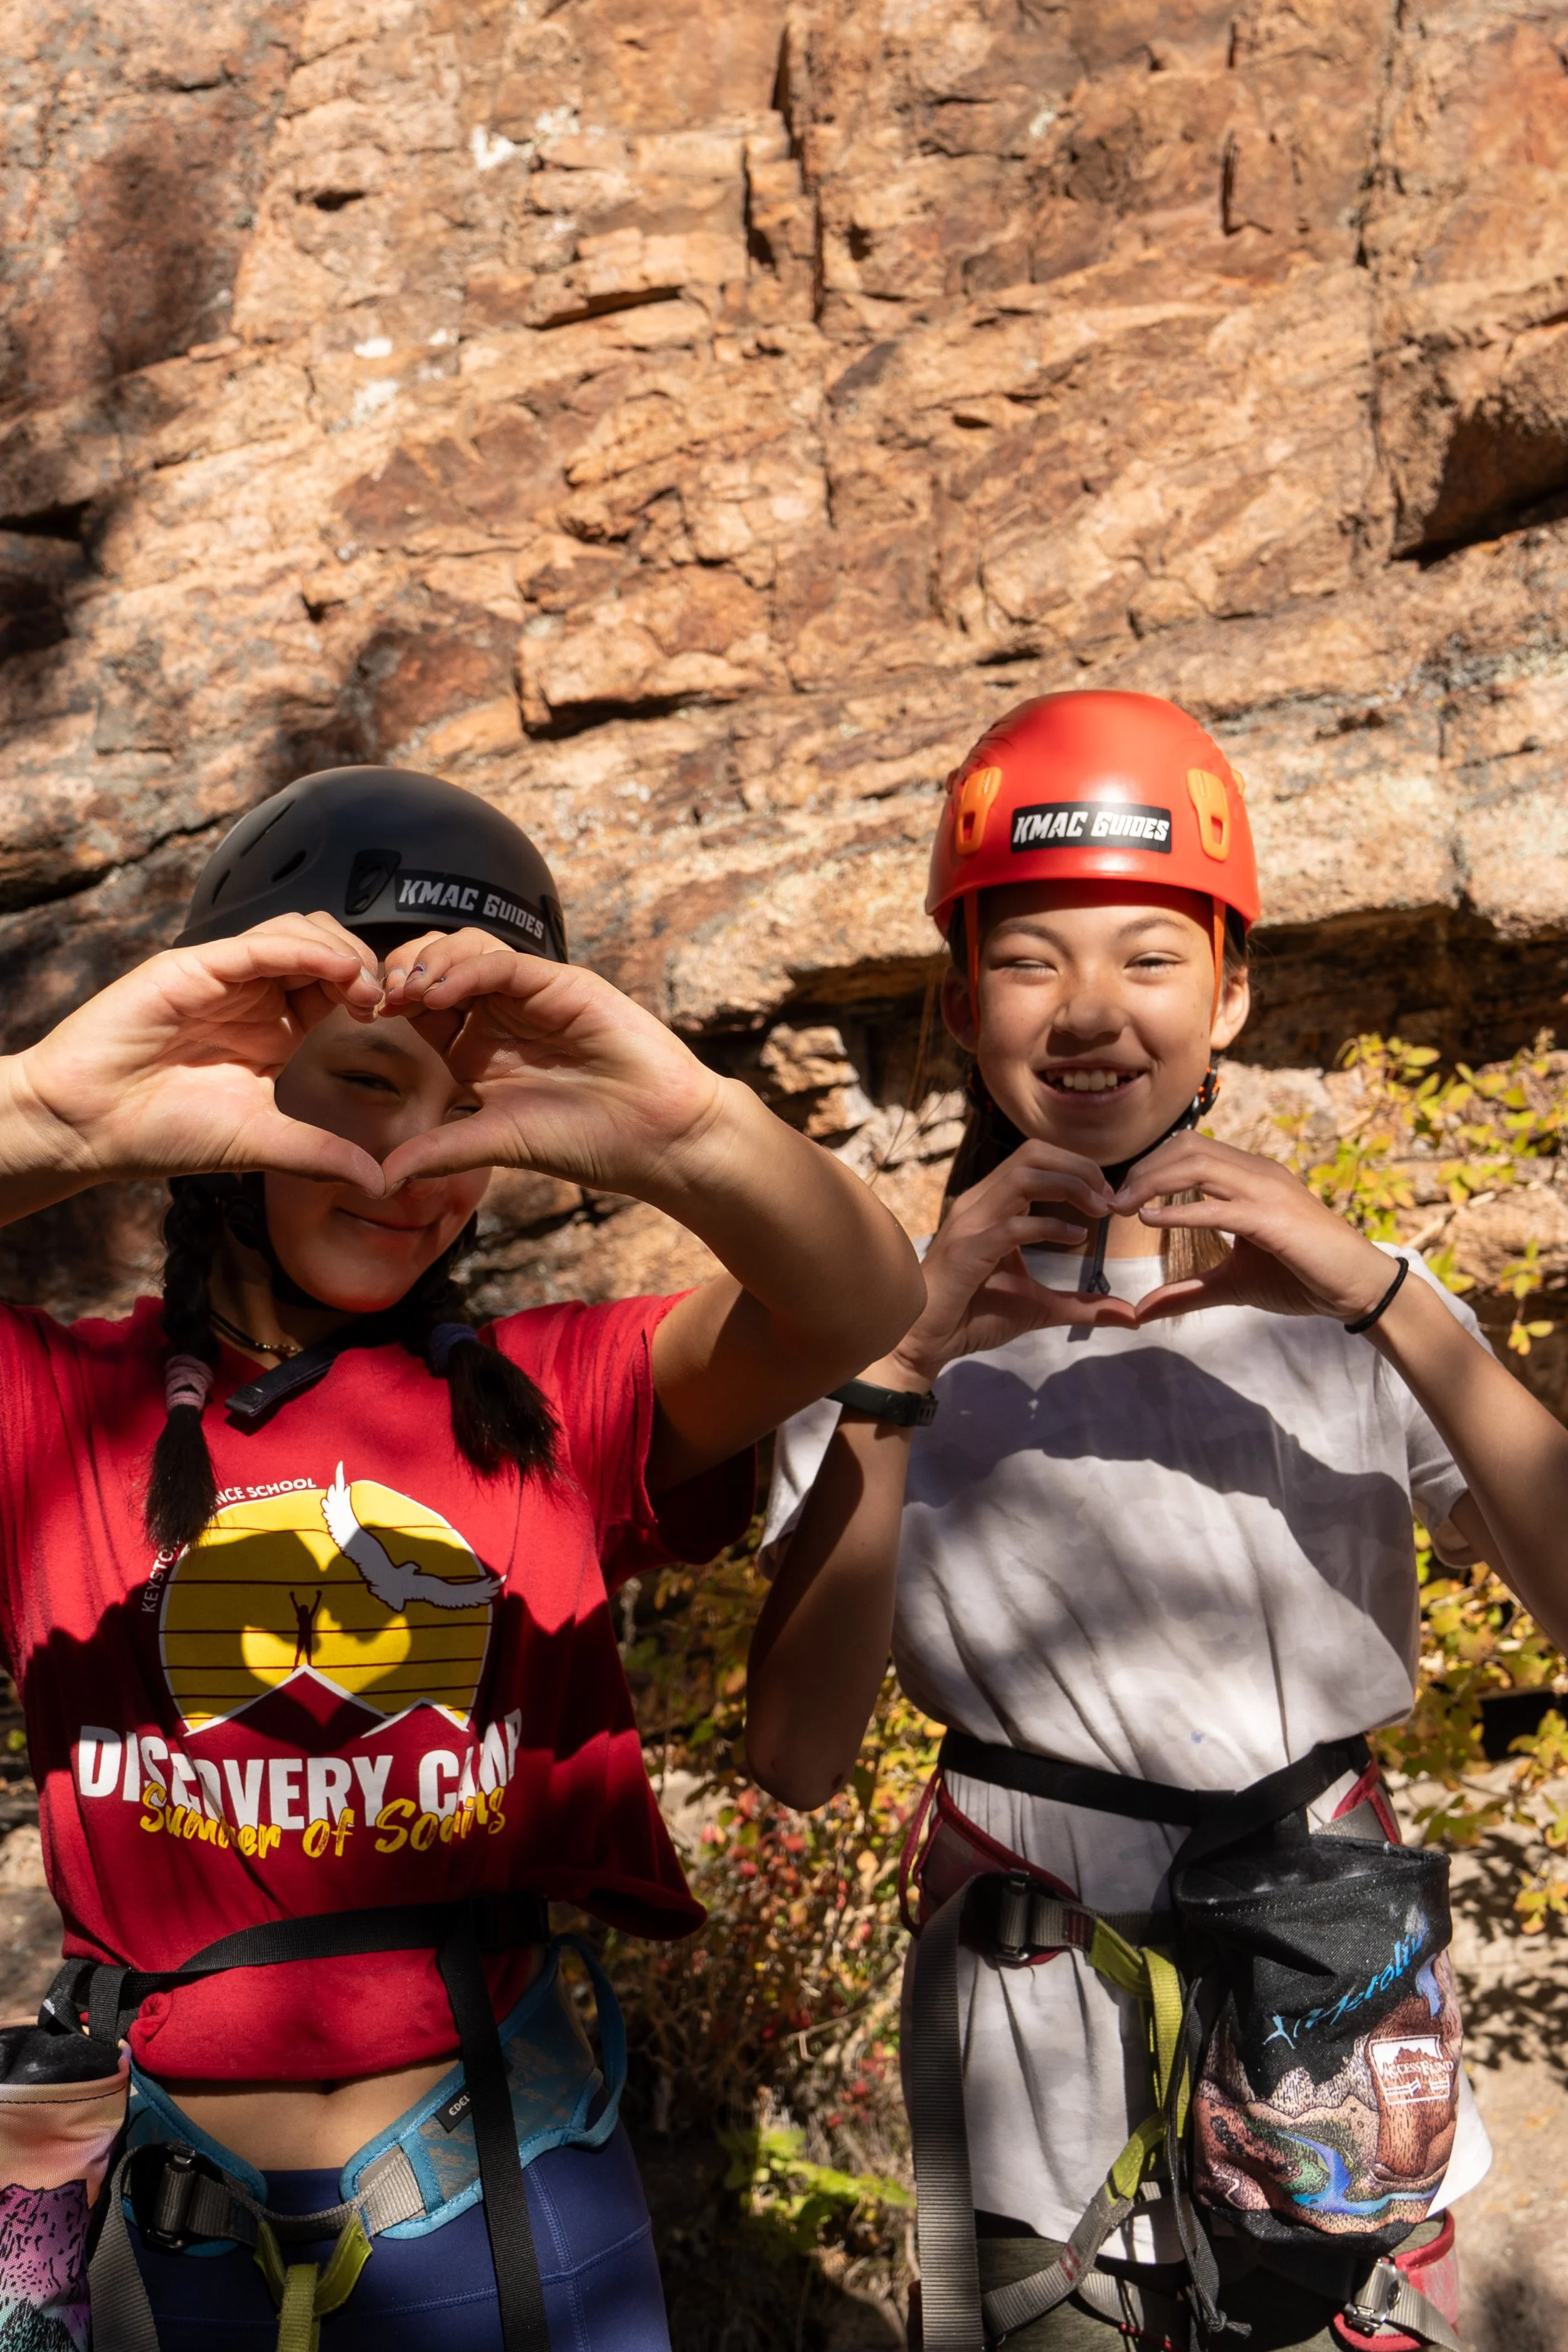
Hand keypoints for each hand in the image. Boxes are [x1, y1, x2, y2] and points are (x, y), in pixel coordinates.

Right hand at [9, 915, 386, 1191]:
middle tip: (388, 999)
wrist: (86, 1127)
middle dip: (366, 964)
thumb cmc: (163, 1133)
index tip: (397, 1019)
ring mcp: (223, 976)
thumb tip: (382, 1183)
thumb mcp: (260, 1143)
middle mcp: (251, 995)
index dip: (371, 993)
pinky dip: (304, 949)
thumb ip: (320, 1155)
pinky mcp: (193, 966)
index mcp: (273, 1028)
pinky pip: (259, 943)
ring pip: (297, 932)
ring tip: (365, 988)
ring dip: (342, 951)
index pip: (335, 987)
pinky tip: (336, 971)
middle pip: (325, 947)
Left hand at [377, 930, 725, 1196]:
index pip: (422, 1007)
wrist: (657, 1136)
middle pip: (437, 967)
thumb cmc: (587, 1141)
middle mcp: (501, 1015)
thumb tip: (380, 1180)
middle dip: (400, 971)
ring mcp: (531, 995)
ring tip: (406, 991)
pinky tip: (443, 992)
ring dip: (429, 962)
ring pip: (467, 950)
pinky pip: (505, 962)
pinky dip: (467, 970)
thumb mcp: (496, 1143)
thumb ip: (440, 1150)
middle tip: (379, 996)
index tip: (363, 1016)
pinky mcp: (561, 984)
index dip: (391, 1004)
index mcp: (480, 1049)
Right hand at [878, 1142, 1131, 1384]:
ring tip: (1098, 1210)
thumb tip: (1130, 1316)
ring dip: (1069, 1186)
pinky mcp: (969, 1249)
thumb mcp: (1039, 1307)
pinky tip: (1077, 1239)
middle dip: (1078, 1167)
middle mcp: (980, 1203)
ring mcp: (971, 1223)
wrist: (926, 1340)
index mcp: (993, 1205)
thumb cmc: (973, 1317)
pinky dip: (1050, 1227)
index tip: (1107, 1199)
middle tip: (1108, 1198)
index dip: (1078, 1168)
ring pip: (1024, 1176)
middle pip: (1033, 1153)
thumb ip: (1082, 1306)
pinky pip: (1014, 1225)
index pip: (1037, 1159)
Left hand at [1111, 1133, 1400, 1323]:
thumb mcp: (1233, 1284)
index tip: (1119, 1198)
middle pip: (1187, 1148)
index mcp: (1250, 1177)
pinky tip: (1150, 1219)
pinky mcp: (1274, 1219)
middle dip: (1143, 1169)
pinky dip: (1180, 1210)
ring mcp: (1267, 1191)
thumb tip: (1142, 1310)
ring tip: (1122, 1206)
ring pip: (1198, 1165)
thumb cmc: (1302, 1277)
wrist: (1358, 1288)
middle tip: (1112, 1202)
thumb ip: (1187, 1292)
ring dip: (1152, 1182)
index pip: (1189, 1150)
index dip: (1149, 1167)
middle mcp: (1257, 1173)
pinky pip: (1218, 1206)